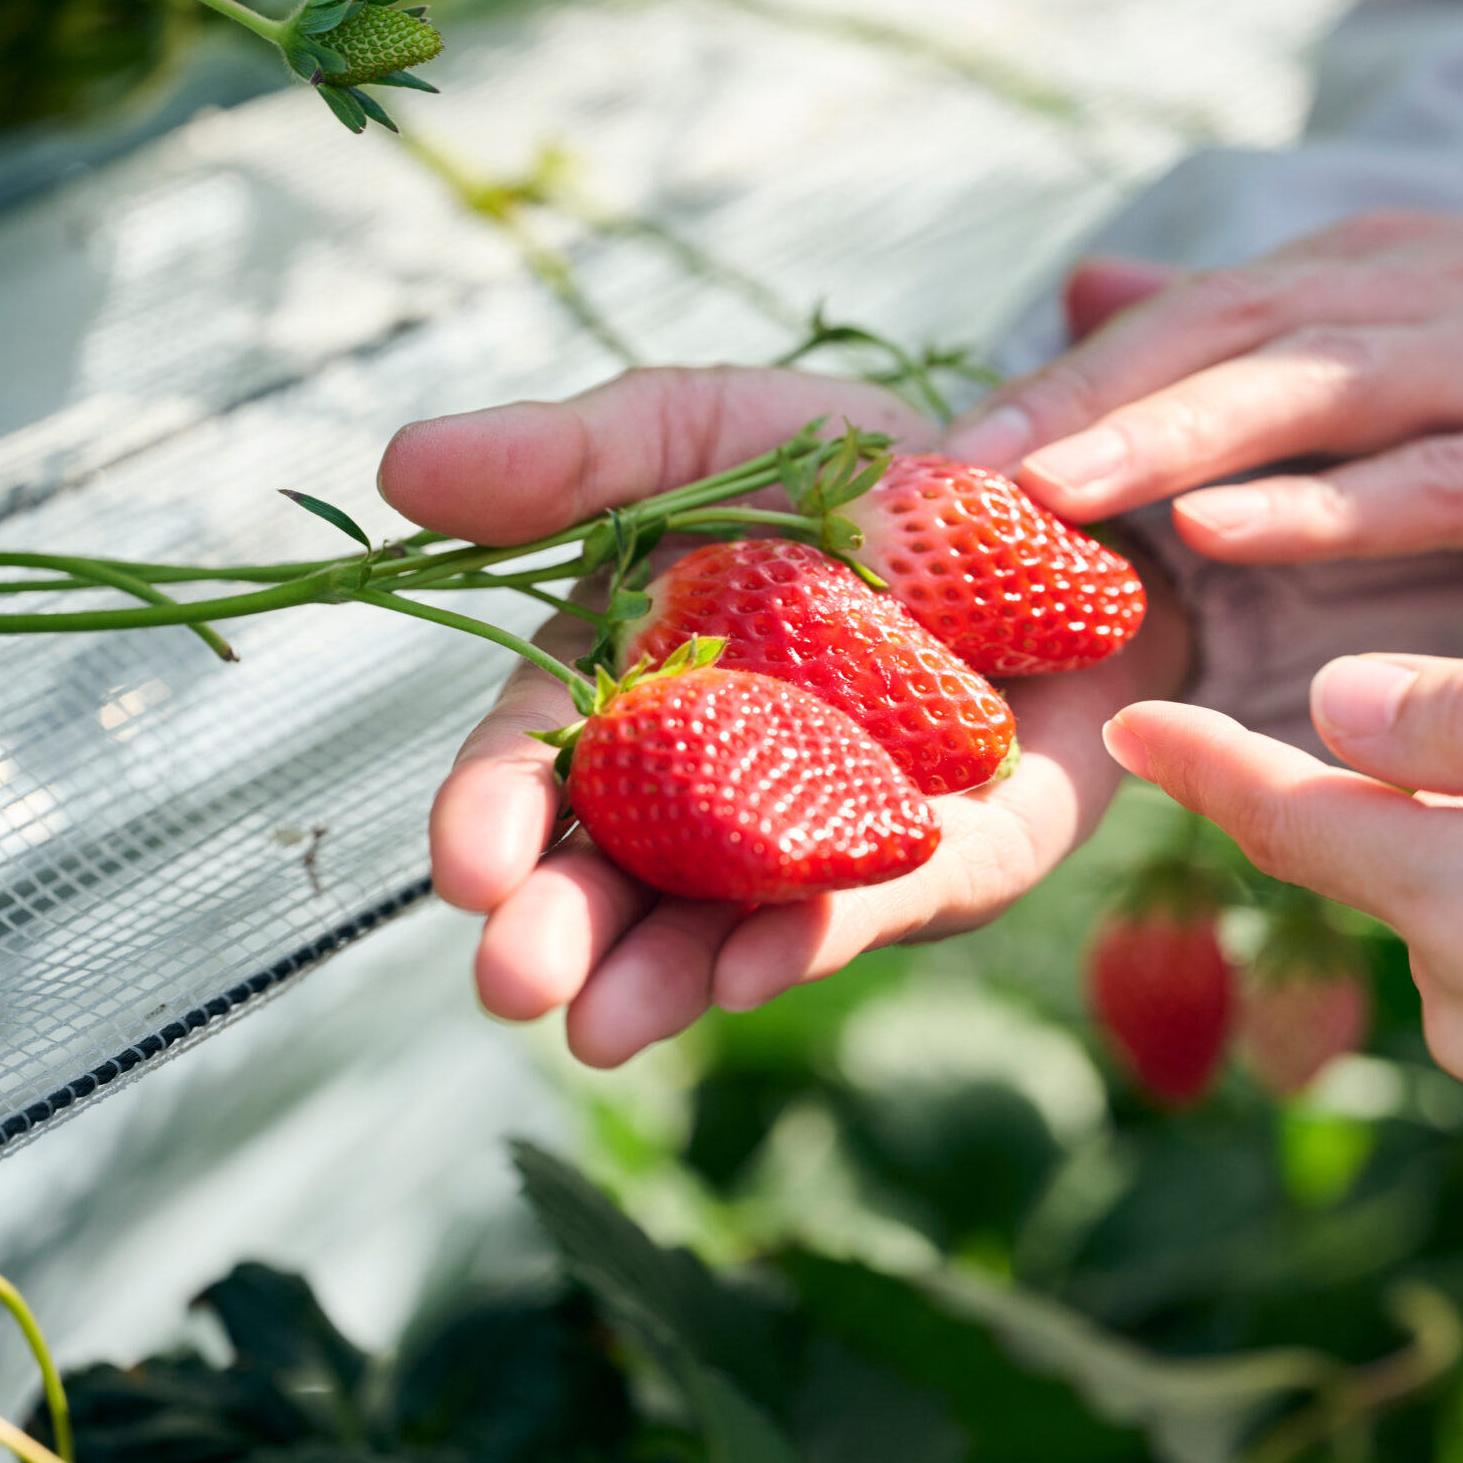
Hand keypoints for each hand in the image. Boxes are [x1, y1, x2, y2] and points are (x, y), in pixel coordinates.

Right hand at [379, 366, 1191, 1067]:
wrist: (1063, 491)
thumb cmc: (856, 466)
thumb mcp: (705, 432)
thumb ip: (571, 460)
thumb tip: (399, 468)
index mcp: (637, 686)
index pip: (547, 766)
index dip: (499, 814)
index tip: (466, 867)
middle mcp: (723, 782)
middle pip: (626, 868)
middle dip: (566, 930)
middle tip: (513, 985)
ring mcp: (834, 828)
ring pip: (735, 917)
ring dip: (669, 974)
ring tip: (604, 1030)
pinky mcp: (960, 852)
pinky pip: (888, 898)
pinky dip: (824, 930)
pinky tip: (764, 968)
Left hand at [952, 200, 1462, 563]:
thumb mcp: (1451, 325)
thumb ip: (1284, 328)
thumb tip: (1102, 299)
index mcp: (1386, 284)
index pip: (1188, 323)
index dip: (1051, 388)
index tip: (919, 468)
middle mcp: (1425, 303)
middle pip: (1211, 340)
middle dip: (1061, 410)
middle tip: (921, 491)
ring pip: (1304, 391)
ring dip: (1158, 438)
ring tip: (1026, 495)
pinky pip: (1445, 473)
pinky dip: (1332, 497)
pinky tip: (1233, 523)